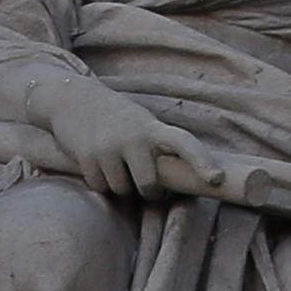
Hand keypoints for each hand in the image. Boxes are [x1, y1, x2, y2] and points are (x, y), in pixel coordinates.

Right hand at [47, 81, 222, 199]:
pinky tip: (96, 163)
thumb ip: (156, 147)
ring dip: (119, 185)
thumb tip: (173, 185)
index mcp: (153, 128)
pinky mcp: (87, 156)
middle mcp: (134, 137)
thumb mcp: (141, 123)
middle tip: (144, 185)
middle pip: (149, 185)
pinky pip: (100, 187)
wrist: (74, 99)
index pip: (184, 142)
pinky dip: (100, 182)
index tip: (216, 179)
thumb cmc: (116, 118)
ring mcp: (109, 147)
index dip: (202, 161)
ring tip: (114, 163)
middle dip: (148, 191)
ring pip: (122, 190)